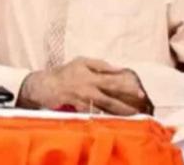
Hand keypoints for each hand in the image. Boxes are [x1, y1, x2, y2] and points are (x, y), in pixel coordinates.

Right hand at [17, 57, 149, 115]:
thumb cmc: (64, 72)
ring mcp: (82, 98)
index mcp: (90, 74)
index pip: (112, 79)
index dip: (126, 86)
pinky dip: (102, 117)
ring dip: (118, 112)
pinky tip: (112, 121)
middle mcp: (87, 86)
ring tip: (131, 116)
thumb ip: (100, 64)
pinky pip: (92, 113)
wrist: (44, 85)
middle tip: (139, 108)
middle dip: (125, 102)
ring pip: (104, 107)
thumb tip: (118, 68)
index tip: (139, 92)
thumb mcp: (81, 62)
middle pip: (110, 95)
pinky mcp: (76, 107)